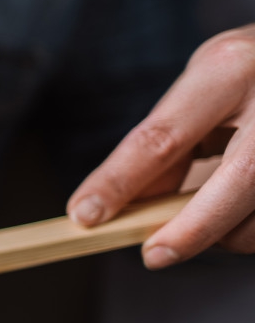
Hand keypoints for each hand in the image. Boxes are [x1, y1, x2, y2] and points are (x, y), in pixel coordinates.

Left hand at [68, 25, 254, 267]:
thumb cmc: (254, 74)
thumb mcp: (205, 87)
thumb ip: (169, 140)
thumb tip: (125, 204)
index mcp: (231, 68)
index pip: (163, 136)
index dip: (119, 182)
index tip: (85, 216)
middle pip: (240, 179)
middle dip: (192, 229)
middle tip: (153, 254)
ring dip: (228, 231)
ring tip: (204, 220)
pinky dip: (251, 227)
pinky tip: (239, 214)